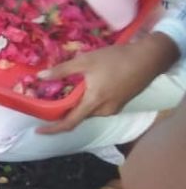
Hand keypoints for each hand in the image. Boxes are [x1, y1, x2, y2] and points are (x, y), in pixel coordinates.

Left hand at [37, 35, 179, 133]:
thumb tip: (40, 77)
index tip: (39, 131)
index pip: (70, 123)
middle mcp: (104, 111)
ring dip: (78, 105)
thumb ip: (62, 70)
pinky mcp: (121, 103)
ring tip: (66, 92)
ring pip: (89, 111)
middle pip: (79, 116)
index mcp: (94, 103)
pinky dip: (89, 102)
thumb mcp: (86, 61)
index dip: (53, 129)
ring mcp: (114, 108)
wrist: (149, 58)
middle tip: (49, 102)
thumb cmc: (116, 59)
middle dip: (64, 113)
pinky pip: (99, 107)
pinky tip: (86, 88)